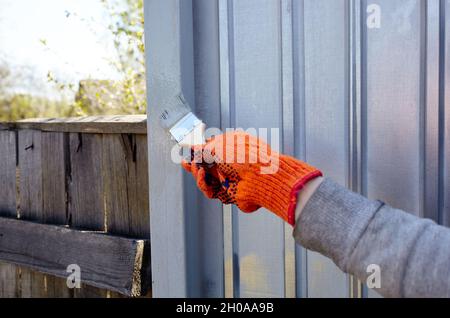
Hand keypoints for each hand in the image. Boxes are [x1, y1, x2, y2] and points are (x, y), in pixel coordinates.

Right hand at [182, 132, 321, 225]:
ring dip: (197, 174)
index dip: (198, 151)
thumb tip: (194, 147)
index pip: (211, 149)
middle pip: (205, 166)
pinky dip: (203, 184)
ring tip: (197, 169)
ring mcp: (229, 179)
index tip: (186, 150)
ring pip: (205, 180)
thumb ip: (205, 147)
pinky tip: (202, 176)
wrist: (262, 177)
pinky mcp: (228, 193)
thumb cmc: (246, 156)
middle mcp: (230, 164)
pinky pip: (210, 191)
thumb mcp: (222, 145)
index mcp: (231, 147)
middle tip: (187, 162)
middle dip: (193, 164)